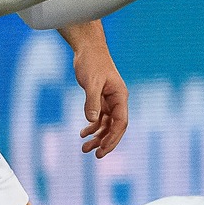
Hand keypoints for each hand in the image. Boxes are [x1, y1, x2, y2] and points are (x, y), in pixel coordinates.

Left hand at [71, 34, 128, 157]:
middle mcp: (117, 101)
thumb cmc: (92, 62)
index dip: (113, 138)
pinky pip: (99, 118)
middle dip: (106, 142)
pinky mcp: (100, 99)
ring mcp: (109, 100)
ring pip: (107, 125)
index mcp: (120, 97)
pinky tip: (83, 134)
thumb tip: (91, 120)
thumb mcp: (91, 82)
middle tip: (96, 155)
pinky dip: (92, 127)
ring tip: (85, 148)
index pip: (121, 123)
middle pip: (115, 127)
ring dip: (97, 137)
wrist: (88, 49)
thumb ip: (91, 101)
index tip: (103, 150)